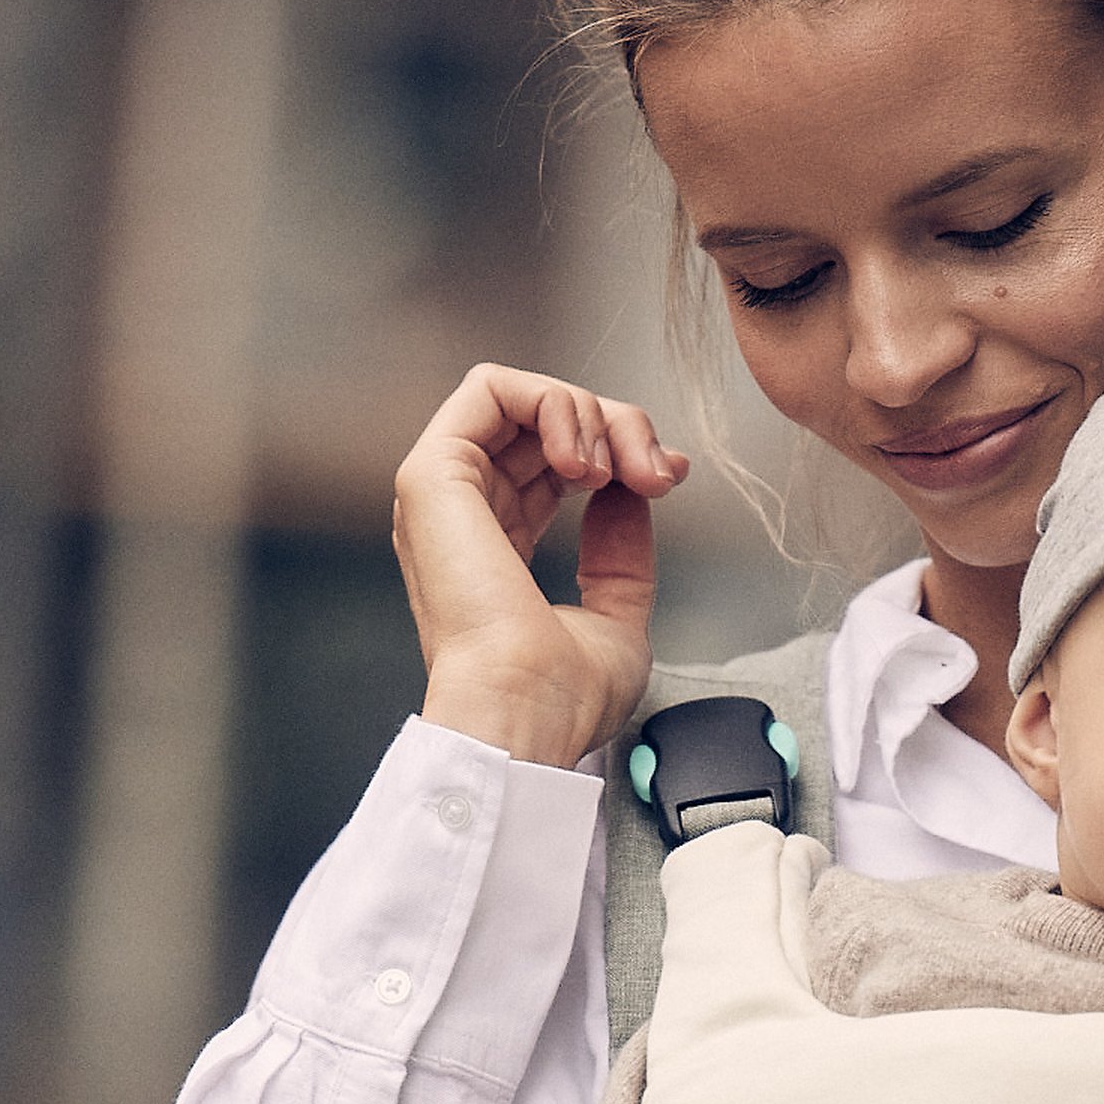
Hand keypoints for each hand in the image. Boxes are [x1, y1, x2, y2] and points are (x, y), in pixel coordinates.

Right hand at [393, 364, 688, 766]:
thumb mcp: (618, 617)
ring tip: (616, 469)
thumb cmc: (561, 699)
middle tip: (657, 472)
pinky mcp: (434, 474)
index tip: (669, 477)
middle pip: (542, 423)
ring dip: (589, 412)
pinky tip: (583, 458)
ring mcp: (445, 494)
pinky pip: (490, 388)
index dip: (619, 450)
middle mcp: (464, 518)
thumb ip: (621, 552)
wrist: (528, 715)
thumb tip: (630, 493)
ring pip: (519, 397)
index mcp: (495, 552)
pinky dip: (553, 402)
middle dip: (618, 426)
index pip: (554, 466)